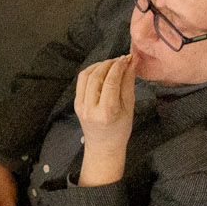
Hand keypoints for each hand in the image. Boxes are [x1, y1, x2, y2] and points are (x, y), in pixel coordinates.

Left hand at [73, 54, 136, 186]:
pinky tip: (101, 70)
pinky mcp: (76, 103)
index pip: (110, 82)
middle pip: (96, 76)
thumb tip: (130, 64)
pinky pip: (81, 82)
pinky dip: (91, 72)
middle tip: (120, 59)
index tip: (126, 59)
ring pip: (85, 76)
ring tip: (111, 63)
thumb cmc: (120, 130)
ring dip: (99, 65)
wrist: (103, 146)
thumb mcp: (129, 108)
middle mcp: (90, 108)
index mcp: (107, 112)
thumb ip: (128, 85)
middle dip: (108, 64)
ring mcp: (80, 106)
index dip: (118, 67)